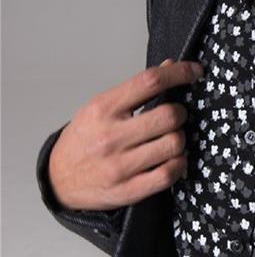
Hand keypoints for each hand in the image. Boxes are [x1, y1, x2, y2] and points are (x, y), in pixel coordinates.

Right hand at [47, 58, 203, 210]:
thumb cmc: (84, 139)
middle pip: (168, 115)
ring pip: (173, 144)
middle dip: (181, 113)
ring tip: (171, 138)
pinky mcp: (127, 190)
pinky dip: (178, 164)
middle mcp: (110, 136)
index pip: (149, 82)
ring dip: (180, 139)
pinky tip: (173, 159)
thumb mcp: (101, 107)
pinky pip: (167, 174)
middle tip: (176, 116)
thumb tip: (170, 66)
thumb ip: (135, 89)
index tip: (194, 71)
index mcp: (103, 109)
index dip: (179, 73)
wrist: (59, 180)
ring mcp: (118, 166)